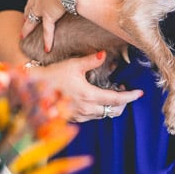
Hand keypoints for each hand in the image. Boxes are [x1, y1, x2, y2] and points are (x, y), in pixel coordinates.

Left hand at [22, 0, 79, 51]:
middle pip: (31, 3)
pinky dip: (48, 40)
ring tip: (24, 33)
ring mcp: (42, 6)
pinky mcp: (49, 17)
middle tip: (25, 15)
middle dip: (28, 9)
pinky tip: (47, 49)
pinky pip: (48, 31)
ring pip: (32, 17)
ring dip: (28, 26)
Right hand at [28, 51, 143, 121]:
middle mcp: (86, 109)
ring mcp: (80, 116)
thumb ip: (91, 61)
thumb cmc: (53, 75)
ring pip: (103, 115)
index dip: (130, 97)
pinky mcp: (74, 118)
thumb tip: (104, 54)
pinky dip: (100, 109)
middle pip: (113, 111)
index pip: (116, 99)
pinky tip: (97, 99)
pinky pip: (93, 117)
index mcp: (88, 96)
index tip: (140, 93)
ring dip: (111, 106)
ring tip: (111, 93)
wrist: (34, 89)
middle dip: (122, 102)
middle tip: (124, 90)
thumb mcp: (73, 65)